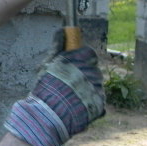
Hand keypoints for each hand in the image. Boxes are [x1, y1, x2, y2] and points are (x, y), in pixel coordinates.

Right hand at [5, 30, 104, 145]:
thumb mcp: (48, 64)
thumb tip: (62, 29)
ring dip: (86, 87)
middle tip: (68, 82)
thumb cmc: (46, 87)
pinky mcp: (100, 104)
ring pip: (95, 83)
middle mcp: (93, 72)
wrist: (49, 116)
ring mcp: (97, 89)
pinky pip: (97, 99)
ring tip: (71, 96)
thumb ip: (57, 46)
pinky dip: (90, 101)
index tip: (72, 63)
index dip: (81, 57)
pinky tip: (77, 105)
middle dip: (83, 73)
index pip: (88, 53)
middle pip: (93, 69)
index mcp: (81, 60)